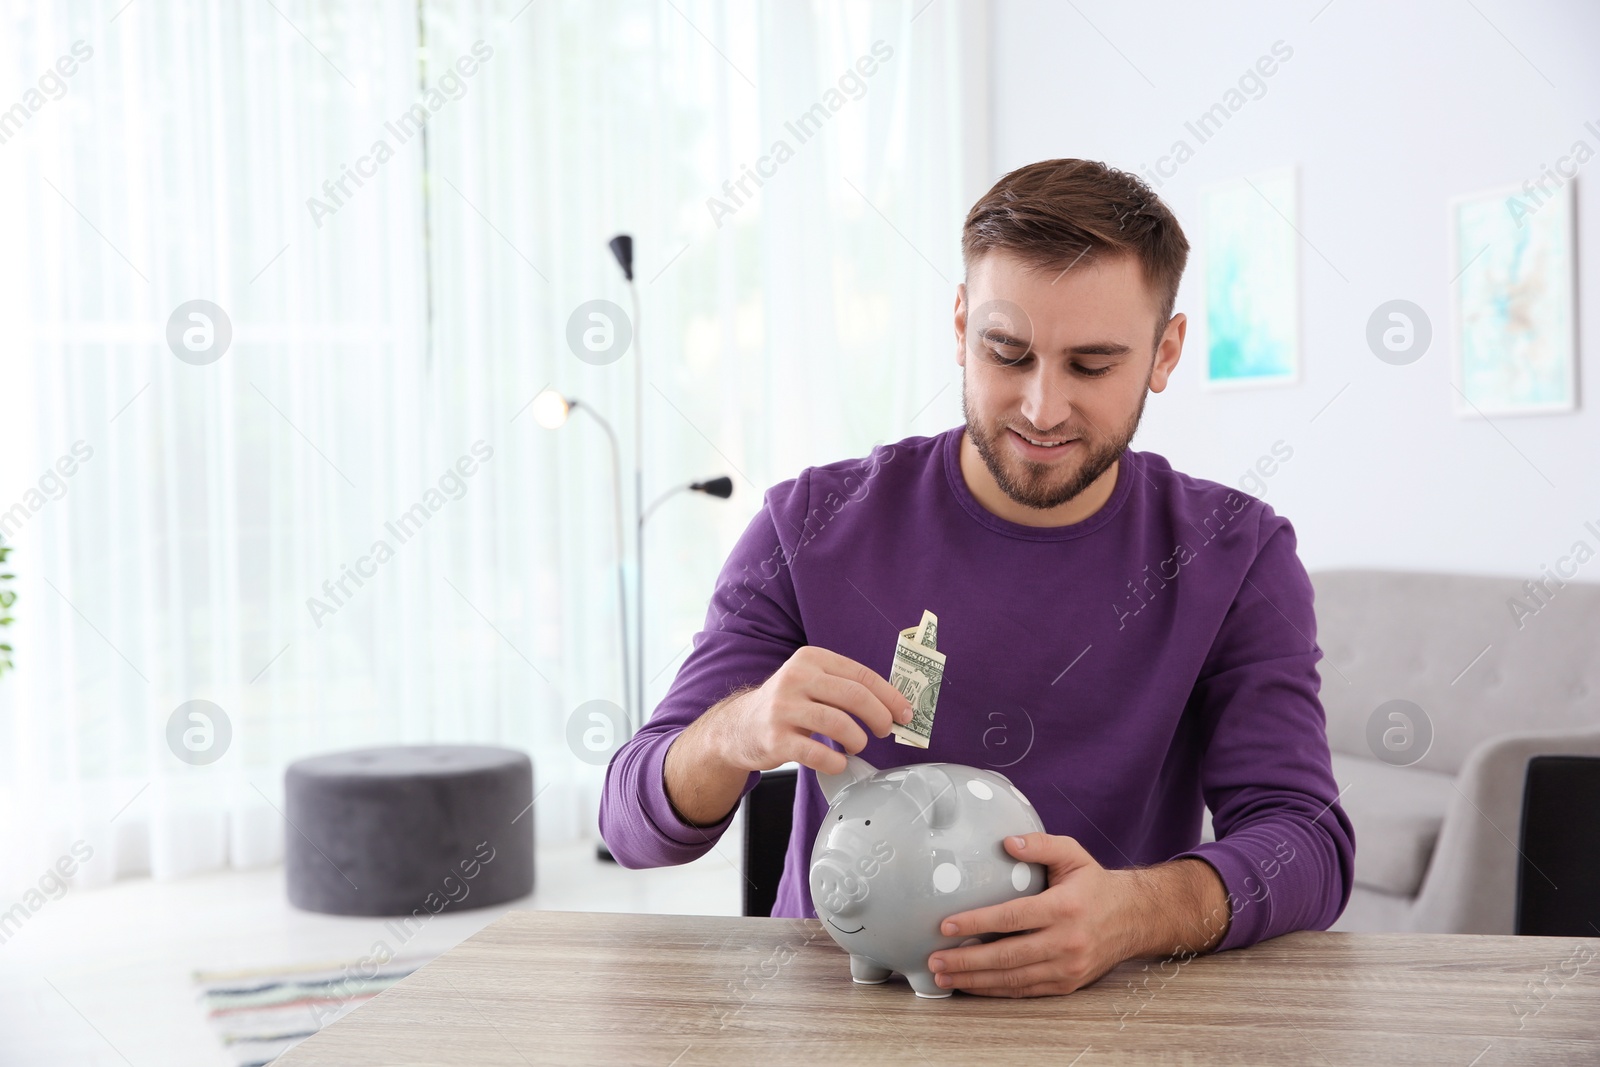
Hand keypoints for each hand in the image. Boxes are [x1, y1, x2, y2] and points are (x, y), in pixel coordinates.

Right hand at [701, 646, 913, 777]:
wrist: (739, 727)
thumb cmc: (787, 705)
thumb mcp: (811, 682)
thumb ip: (845, 688)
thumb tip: (894, 708)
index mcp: (811, 659)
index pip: (861, 674)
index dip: (890, 696)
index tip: (905, 713)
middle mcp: (796, 678)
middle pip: (854, 696)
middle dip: (880, 716)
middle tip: (886, 730)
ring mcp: (783, 708)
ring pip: (838, 723)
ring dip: (858, 739)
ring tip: (857, 745)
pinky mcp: (775, 738)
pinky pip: (817, 752)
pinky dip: (836, 761)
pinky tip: (838, 762)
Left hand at [927, 832, 1135, 997]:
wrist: (1134, 919)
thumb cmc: (1095, 885)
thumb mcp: (1073, 855)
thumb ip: (1040, 844)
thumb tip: (1007, 842)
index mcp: (1064, 908)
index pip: (1012, 918)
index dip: (976, 923)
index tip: (946, 926)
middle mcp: (1066, 942)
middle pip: (1007, 955)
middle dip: (966, 960)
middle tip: (935, 959)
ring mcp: (1067, 967)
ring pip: (1013, 979)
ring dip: (975, 980)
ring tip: (944, 976)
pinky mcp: (1067, 984)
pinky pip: (1025, 990)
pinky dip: (996, 990)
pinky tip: (972, 986)